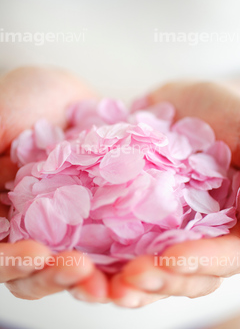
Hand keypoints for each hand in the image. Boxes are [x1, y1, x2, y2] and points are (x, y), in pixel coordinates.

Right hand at [0, 67, 107, 301]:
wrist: (59, 96)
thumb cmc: (17, 102)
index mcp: (2, 218)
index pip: (0, 255)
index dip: (13, 262)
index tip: (37, 253)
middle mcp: (33, 228)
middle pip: (37, 270)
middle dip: (57, 276)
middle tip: (82, 271)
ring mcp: (69, 225)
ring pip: (76, 263)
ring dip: (93, 276)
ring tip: (114, 279)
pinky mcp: (102, 216)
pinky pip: (114, 241)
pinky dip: (125, 253)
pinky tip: (141, 255)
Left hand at [110, 81, 239, 307]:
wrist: (186, 104)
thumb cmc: (224, 111)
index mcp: (232, 219)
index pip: (227, 254)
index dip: (201, 262)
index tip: (170, 258)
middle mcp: (198, 230)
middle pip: (185, 274)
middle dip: (158, 280)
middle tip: (128, 281)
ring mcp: (164, 225)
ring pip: (151, 267)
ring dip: (127, 282)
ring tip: (100, 285)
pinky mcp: (133, 215)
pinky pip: (117, 242)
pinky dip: (102, 256)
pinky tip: (81, 258)